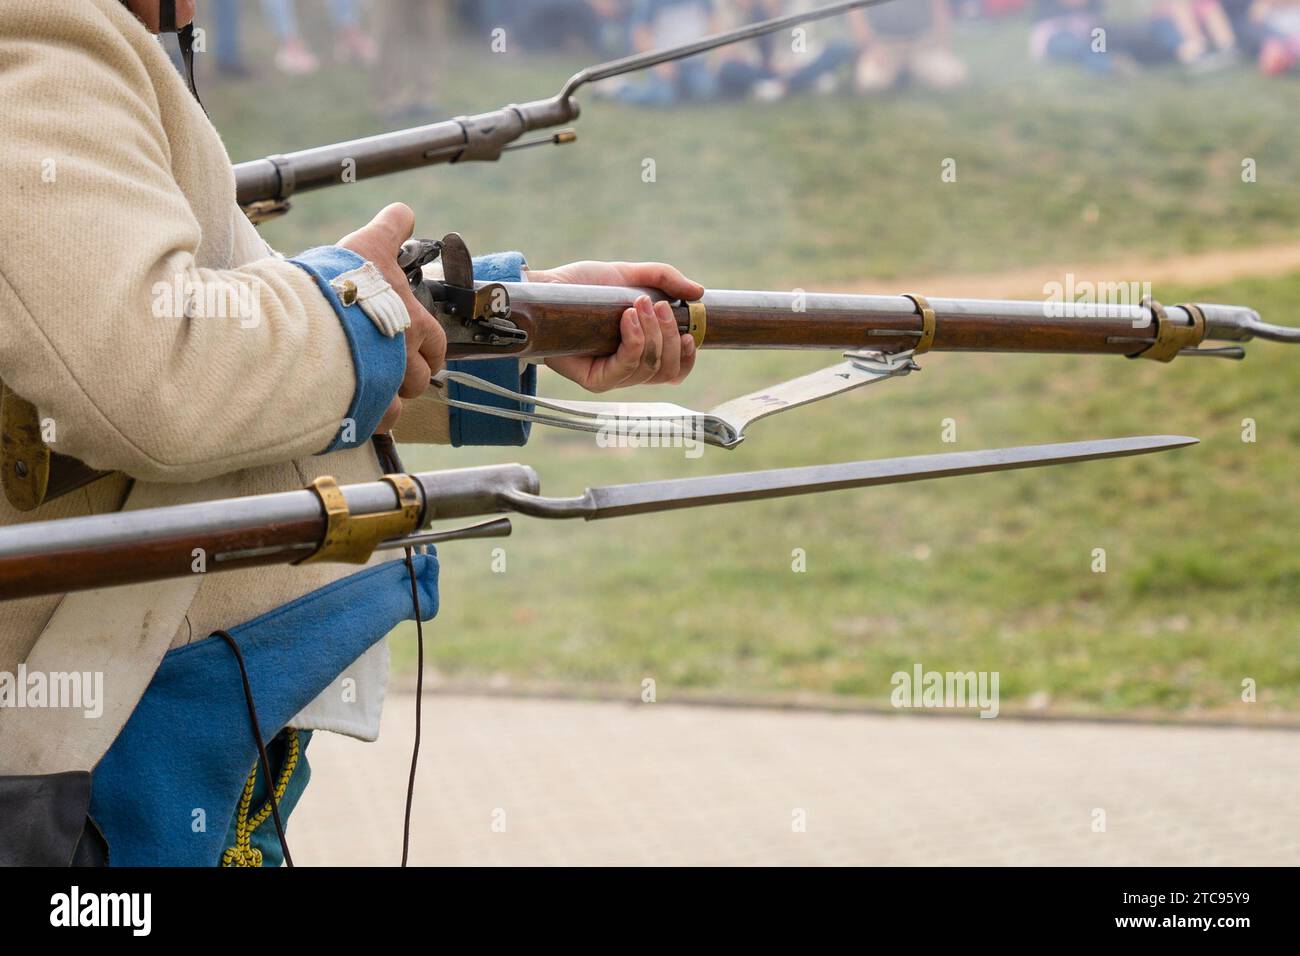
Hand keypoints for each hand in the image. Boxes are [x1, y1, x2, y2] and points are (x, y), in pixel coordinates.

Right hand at [337, 203, 445, 431]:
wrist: (306, 323)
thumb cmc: (336, 283)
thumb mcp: (364, 247)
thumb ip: (388, 231)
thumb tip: (405, 211)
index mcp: (413, 322)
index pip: (437, 342)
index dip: (430, 348)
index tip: (422, 348)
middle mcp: (406, 357)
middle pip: (422, 376)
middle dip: (409, 373)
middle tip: (388, 367)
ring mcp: (387, 385)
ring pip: (399, 400)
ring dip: (388, 395)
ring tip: (366, 387)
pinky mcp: (364, 410)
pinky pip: (376, 421)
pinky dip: (367, 416)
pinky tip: (350, 406)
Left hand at [526, 261, 704, 392]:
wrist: (548, 288)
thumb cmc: (586, 286)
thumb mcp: (630, 275)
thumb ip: (666, 280)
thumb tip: (699, 292)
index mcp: (642, 351)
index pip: (675, 370)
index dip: (688, 357)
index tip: (690, 333)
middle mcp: (629, 368)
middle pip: (667, 370)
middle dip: (670, 336)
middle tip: (655, 305)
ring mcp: (611, 377)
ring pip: (649, 368)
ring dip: (652, 333)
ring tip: (637, 304)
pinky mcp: (594, 380)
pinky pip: (625, 368)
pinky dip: (635, 341)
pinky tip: (627, 319)